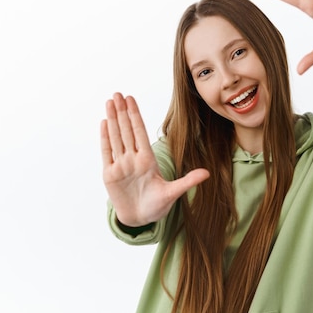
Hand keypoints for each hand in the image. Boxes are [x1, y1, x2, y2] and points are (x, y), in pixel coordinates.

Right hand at [101, 93, 209, 225]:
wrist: (140, 220)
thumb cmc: (156, 206)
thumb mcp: (173, 193)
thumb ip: (187, 182)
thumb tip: (207, 174)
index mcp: (148, 161)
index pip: (140, 133)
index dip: (135, 116)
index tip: (131, 99)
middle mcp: (133, 159)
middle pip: (126, 131)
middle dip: (122, 112)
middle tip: (118, 93)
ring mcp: (121, 166)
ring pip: (116, 137)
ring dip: (113, 120)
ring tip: (109, 102)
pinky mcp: (110, 174)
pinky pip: (107, 152)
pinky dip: (105, 138)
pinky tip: (104, 122)